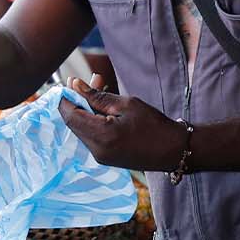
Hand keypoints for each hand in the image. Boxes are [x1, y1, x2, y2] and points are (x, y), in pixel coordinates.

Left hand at [57, 77, 185, 171]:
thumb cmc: (154, 125)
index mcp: (101, 136)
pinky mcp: (104, 158)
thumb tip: (75, 85)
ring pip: (81, 129)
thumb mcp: (126, 104)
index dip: (65, 98)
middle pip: (74, 123)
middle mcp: (96, 150)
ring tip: (97, 88)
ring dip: (85, 110)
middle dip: (76, 101)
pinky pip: (91, 136)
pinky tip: (102, 107)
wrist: (173, 150)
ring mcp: (99, 156)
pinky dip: (92, 120)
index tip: (68, 82)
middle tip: (86, 81)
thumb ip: (97, 96)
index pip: (70, 116)